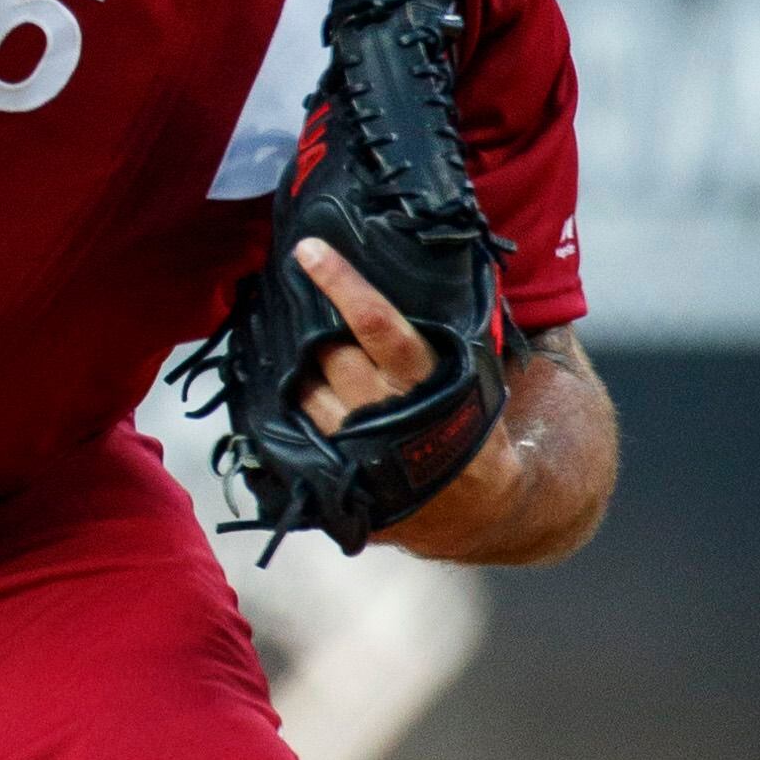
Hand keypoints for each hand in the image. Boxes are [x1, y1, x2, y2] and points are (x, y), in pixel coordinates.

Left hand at [294, 233, 539, 553]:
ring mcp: (356, 449)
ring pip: (304, 394)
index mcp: (422, 379)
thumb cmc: (469, 427)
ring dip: (291, 370)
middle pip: (328, 354)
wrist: (479, 508)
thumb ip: (449, 333)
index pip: (375, 322)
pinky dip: (288, 411)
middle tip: (292, 301)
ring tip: (286, 347)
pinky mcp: (340, 477)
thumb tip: (439, 272)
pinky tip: (279, 393)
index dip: (341, 283)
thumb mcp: (473, 376)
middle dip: (309, 327)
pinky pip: (297, 434)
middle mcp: (383, 411)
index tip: (308, 251)